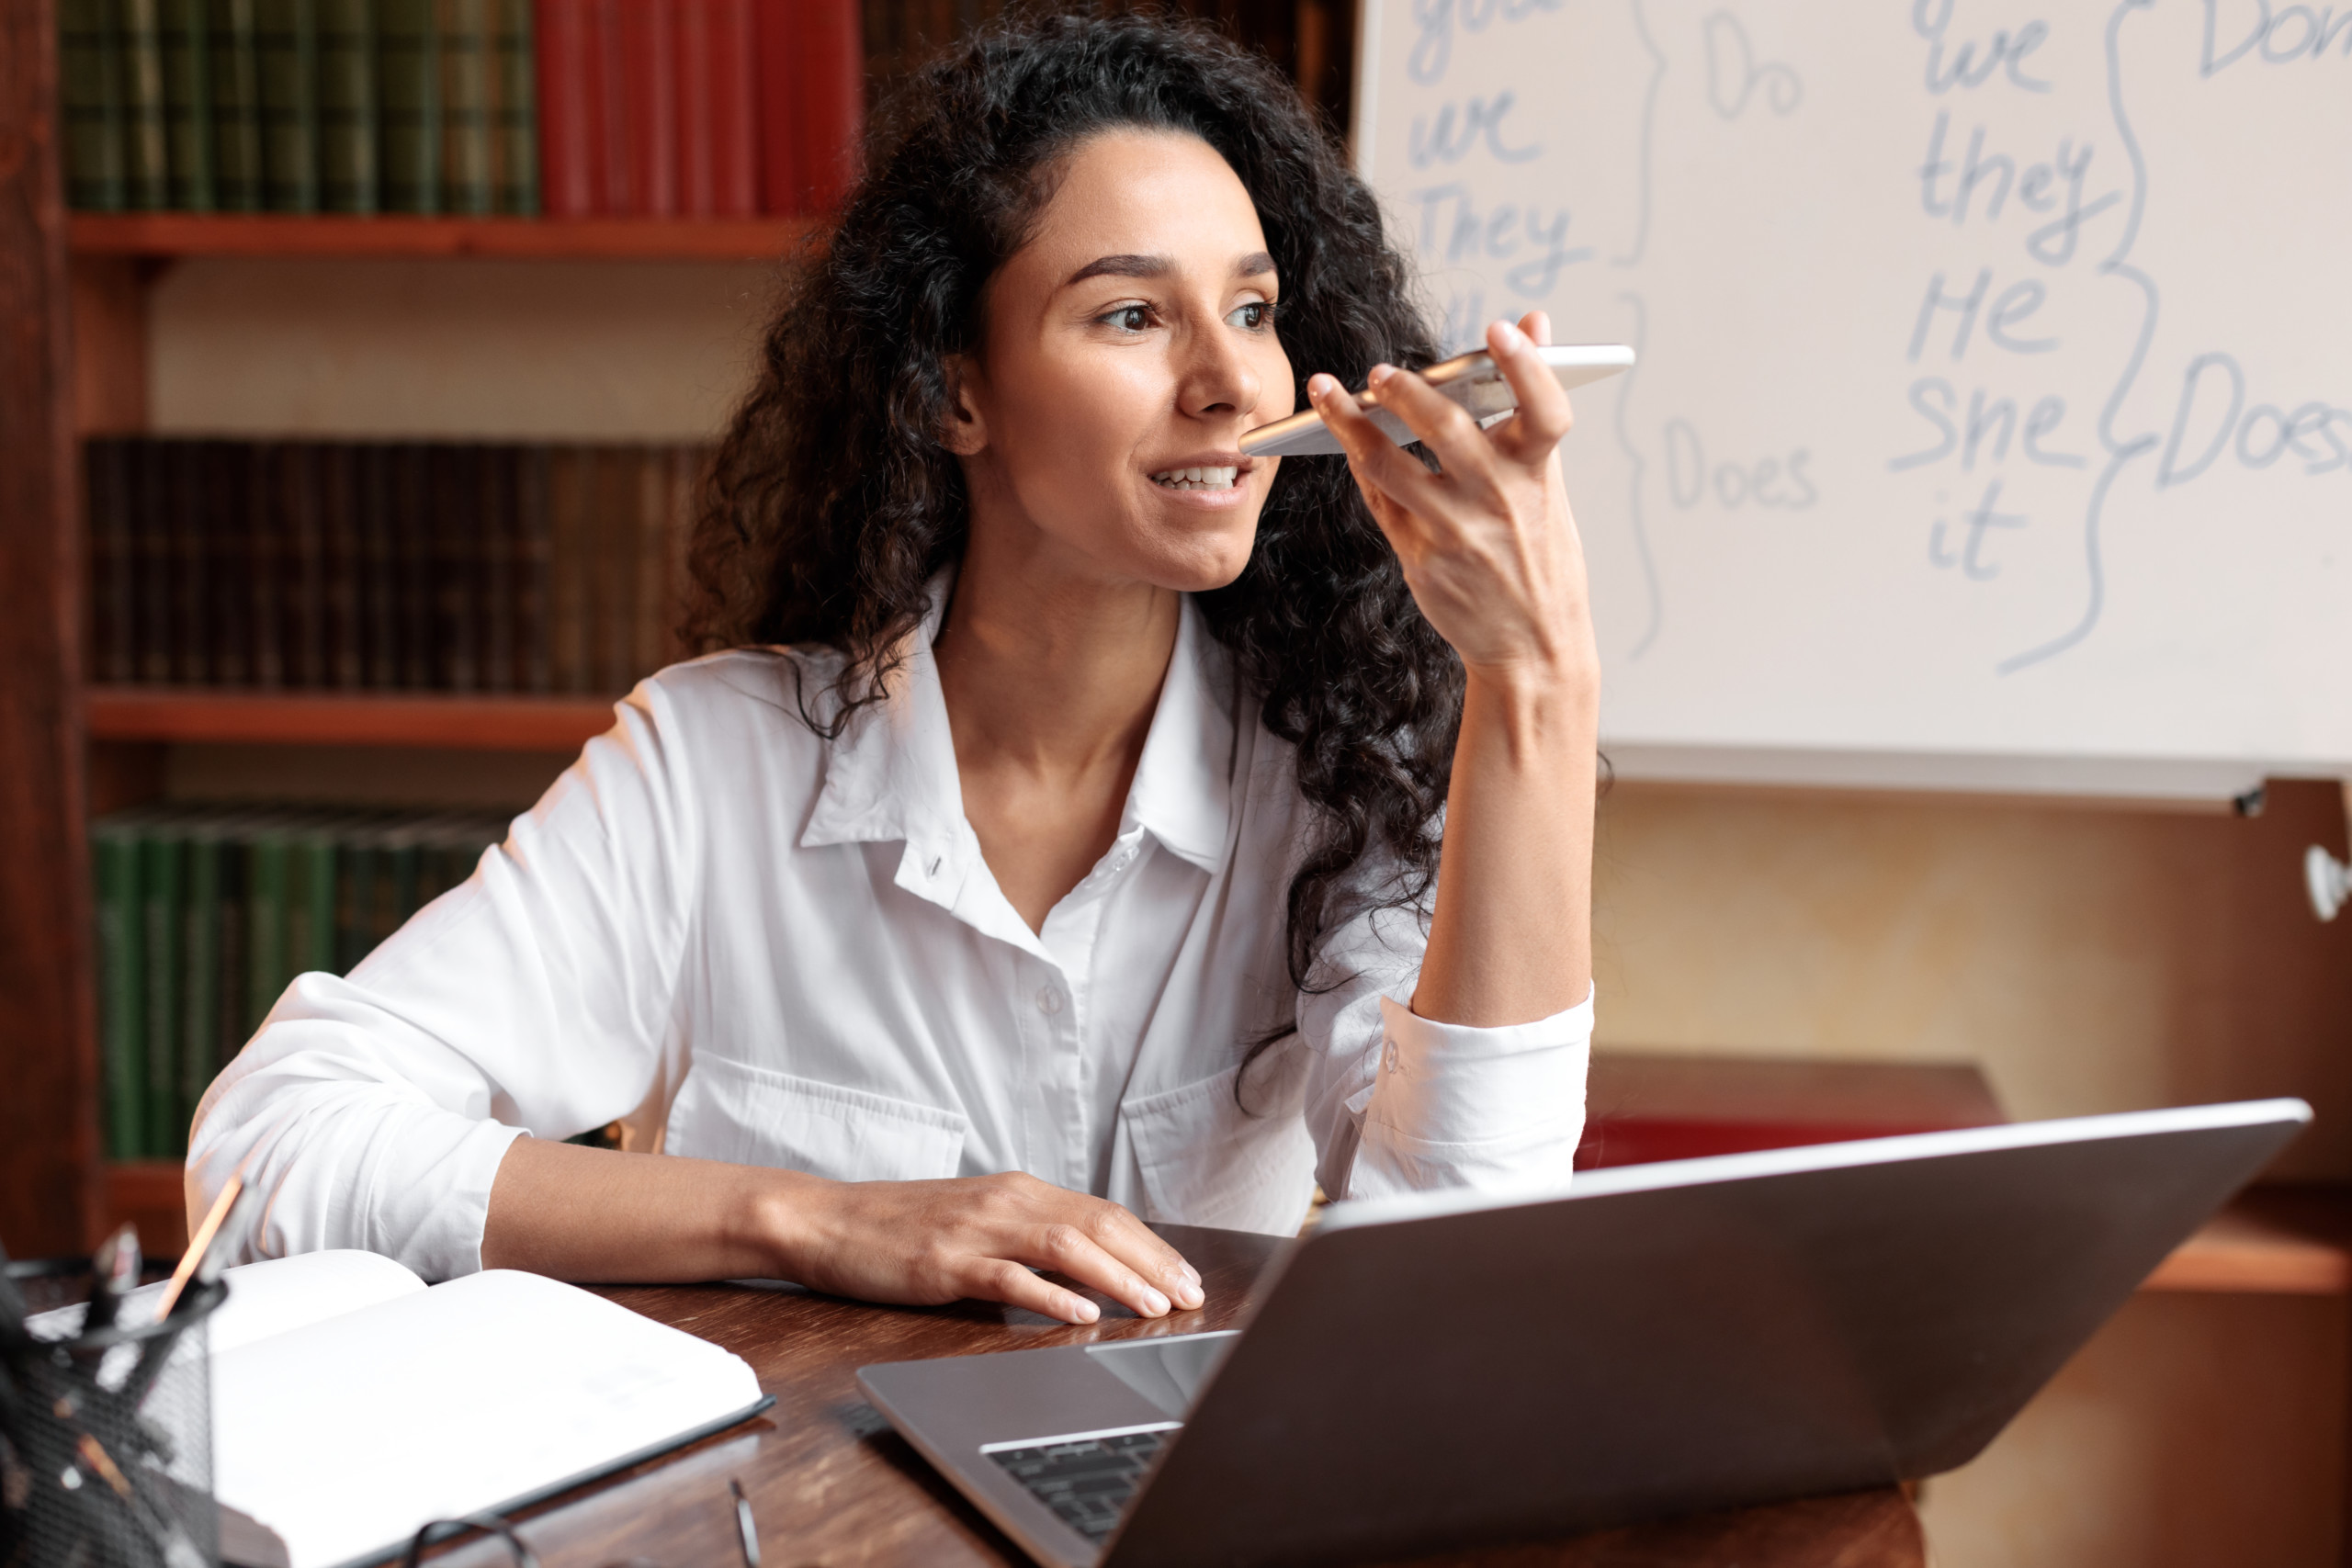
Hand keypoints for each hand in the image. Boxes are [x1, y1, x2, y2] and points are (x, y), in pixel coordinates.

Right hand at [762, 1168, 1204, 1324]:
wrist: (826, 1220)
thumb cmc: (901, 1228)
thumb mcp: (976, 1222)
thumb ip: (1027, 1235)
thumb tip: (1086, 1266)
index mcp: (1019, 1191)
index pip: (1104, 1214)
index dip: (1152, 1245)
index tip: (1188, 1276)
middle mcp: (1006, 1201)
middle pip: (1098, 1225)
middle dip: (1153, 1262)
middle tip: (1191, 1297)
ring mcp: (976, 1230)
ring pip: (1066, 1246)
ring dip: (1118, 1277)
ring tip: (1155, 1306)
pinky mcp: (946, 1262)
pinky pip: (1009, 1276)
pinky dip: (1051, 1295)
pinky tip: (1081, 1313)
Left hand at [1309, 313, 1597, 689]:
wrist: (1533, 645)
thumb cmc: (1540, 551)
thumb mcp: (1550, 480)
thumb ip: (1532, 402)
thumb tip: (1536, 322)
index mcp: (1539, 472)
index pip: (1544, 409)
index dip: (1526, 366)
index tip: (1500, 328)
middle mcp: (1499, 498)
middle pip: (1446, 429)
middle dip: (1406, 394)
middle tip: (1378, 372)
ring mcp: (1456, 530)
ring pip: (1389, 464)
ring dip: (1351, 425)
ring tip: (1329, 393)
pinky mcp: (1421, 556)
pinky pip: (1378, 498)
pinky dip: (1359, 464)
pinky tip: (1345, 439)